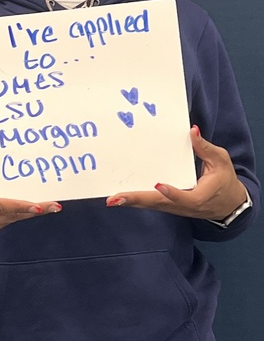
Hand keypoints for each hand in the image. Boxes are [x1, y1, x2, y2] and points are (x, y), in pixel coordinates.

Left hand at [104, 125, 247, 220]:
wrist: (228, 205)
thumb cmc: (224, 180)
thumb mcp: (220, 161)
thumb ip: (205, 148)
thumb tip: (192, 131)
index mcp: (200, 197)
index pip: (185, 197)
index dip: (172, 193)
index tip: (158, 185)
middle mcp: (184, 206)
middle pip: (159, 204)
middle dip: (136, 200)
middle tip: (115, 198)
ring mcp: (174, 208)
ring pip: (151, 206)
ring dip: (132, 202)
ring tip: (113, 199)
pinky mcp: (168, 206)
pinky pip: (150, 204)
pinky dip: (136, 201)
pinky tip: (120, 198)